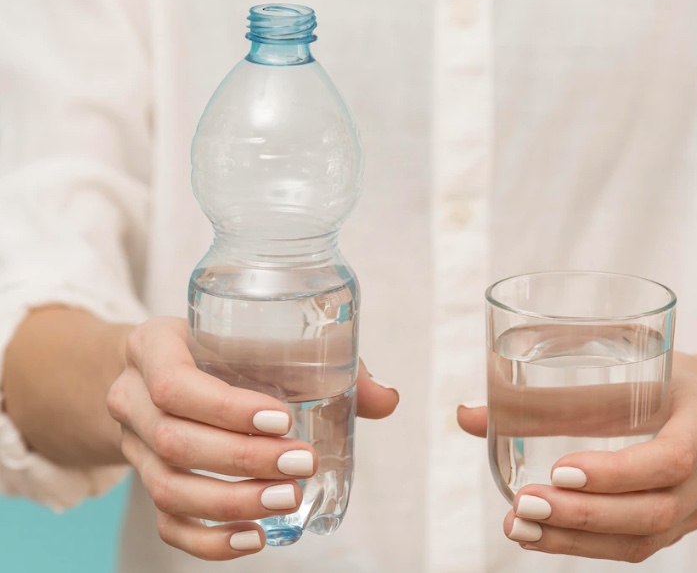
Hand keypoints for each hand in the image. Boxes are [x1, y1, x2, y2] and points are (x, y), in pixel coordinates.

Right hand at [106, 317, 398, 560]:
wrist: (158, 366)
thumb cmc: (221, 346)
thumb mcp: (256, 335)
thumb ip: (322, 361)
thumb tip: (387, 399)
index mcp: (153, 347)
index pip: (175, 384)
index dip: (227, 408)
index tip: (283, 419)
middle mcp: (131, 398)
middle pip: (174, 441)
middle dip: (244, 460)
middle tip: (303, 465)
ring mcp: (133, 446)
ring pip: (168, 488)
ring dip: (233, 502)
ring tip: (289, 501)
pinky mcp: (145, 482)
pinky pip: (167, 522)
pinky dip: (210, 540)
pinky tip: (256, 538)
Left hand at [457, 352, 696, 561]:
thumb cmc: (670, 374)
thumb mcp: (628, 360)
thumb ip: (551, 385)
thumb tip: (466, 415)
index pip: (671, 456)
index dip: (617, 472)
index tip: (560, 469)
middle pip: (656, 509)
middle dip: (584, 515)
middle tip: (524, 506)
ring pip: (645, 538)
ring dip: (577, 539)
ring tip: (520, 528)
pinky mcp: (683, 521)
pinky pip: (638, 545)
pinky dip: (587, 546)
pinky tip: (542, 538)